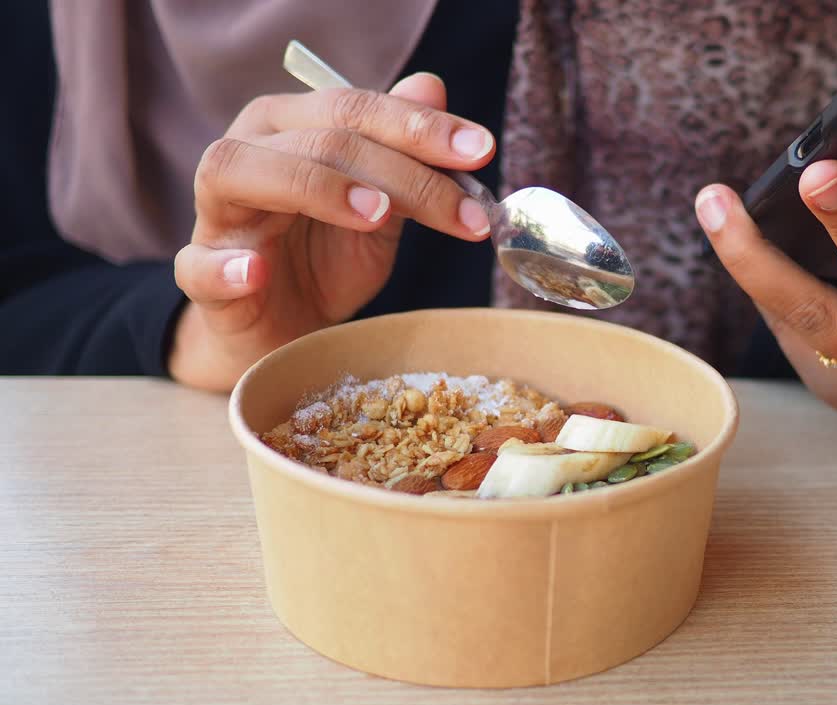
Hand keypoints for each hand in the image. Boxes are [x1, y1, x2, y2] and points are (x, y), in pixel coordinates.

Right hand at [170, 73, 494, 391]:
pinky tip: (258, 270)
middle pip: (321, 140)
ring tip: (376, 215)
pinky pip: (197, 264)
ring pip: (243, 172)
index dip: (422, 127)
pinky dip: (226, 266)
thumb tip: (431, 85)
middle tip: (464, 209)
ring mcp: (217, 211)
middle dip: (403, 171)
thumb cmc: (327, 257)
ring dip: (315, 188)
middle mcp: (248, 151)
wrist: (283, 330)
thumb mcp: (381, 207)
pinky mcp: (199, 272)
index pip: (356, 108)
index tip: (483, 151)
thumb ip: (403, 153)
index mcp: (291, 127)